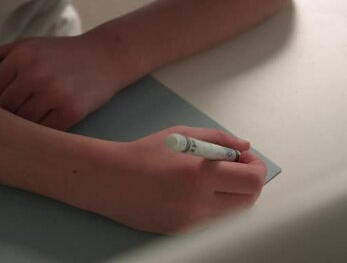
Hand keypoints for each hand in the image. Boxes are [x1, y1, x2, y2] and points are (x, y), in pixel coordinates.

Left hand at [0, 35, 125, 129]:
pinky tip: (53, 117)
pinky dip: (46, 128)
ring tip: (41, 110)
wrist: (105, 56)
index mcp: (23, 55)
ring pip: (24, 121)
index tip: (21, 89)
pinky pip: (45, 130)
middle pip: (8, 106)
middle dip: (16, 107)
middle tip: (31, 102)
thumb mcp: (30, 45)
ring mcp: (53, 94)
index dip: (6, 91)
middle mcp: (35, 73)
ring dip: (30, 119)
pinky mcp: (70, 111)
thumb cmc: (62, 53)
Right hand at [76, 126, 266, 233]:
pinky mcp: (182, 230)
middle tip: (233, 167)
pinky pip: (211, 219)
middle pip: (249, 200)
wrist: (109, 180)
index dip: (255, 166)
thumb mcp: (181, 134)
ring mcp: (191, 221)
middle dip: (247, 181)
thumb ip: (217, 138)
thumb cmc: (142, 154)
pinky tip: (194, 190)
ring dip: (232, 194)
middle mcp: (199, 203)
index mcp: (200, 175)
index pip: (252, 180)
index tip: (244, 157)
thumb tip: (242, 145)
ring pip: (232, 212)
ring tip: (212, 178)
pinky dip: (212, 204)